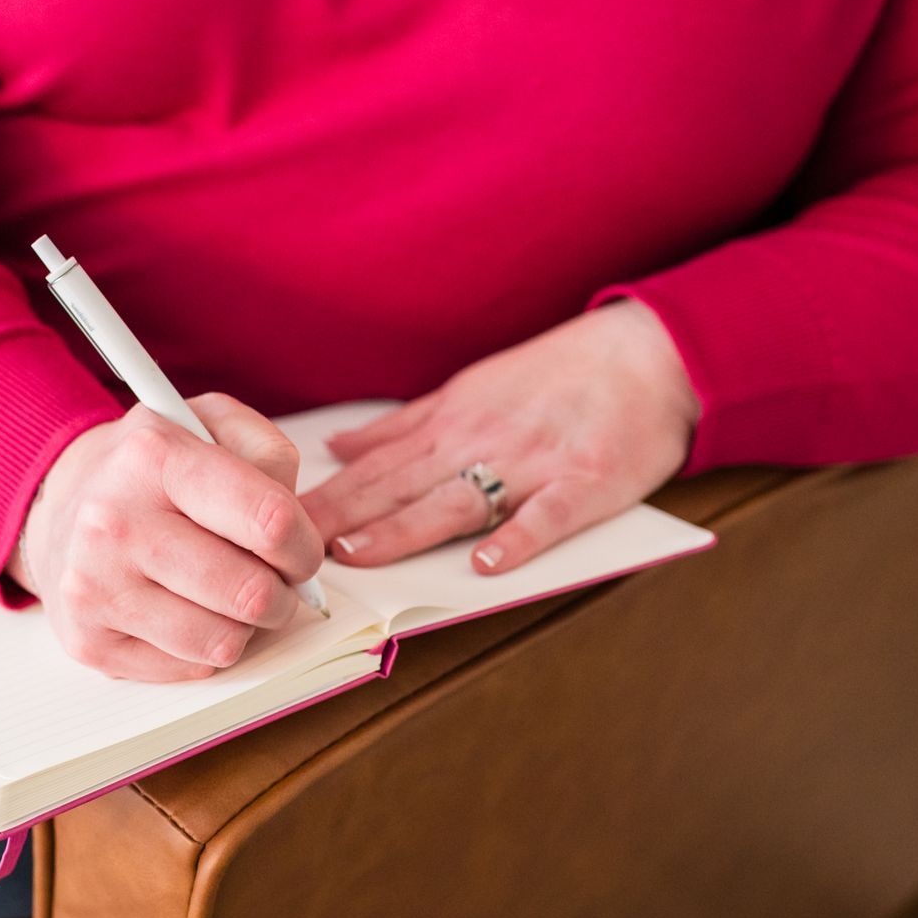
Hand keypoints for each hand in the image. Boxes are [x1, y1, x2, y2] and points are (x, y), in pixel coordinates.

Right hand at [9, 394, 325, 681]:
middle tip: (269, 580)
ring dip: (244, 626)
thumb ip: (268, 453)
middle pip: (252, 593)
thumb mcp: (209, 424)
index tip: (298, 552)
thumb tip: (298, 530)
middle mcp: (114, 522)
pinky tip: (185, 612)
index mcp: (153, 457)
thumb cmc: (150, 471)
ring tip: (225, 595)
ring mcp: (95, 586)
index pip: (269, 520)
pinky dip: (204, 647)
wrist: (61, 506)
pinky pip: (190, 669)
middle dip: (281, 594)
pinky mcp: (88, 641)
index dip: (304, 546)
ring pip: (224, 642)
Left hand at [301, 301, 699, 574]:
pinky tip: (483, 564)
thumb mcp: (468, 391)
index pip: (371, 469)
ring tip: (359, 557)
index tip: (269, 519)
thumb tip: (337, 448)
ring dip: (405, 529)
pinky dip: (516, 537)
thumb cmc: (557, 376)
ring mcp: (532, 463)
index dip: (323, 498)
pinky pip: (546, 515)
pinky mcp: (586, 481)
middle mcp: (479, 443)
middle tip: (286, 547)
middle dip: (341, 518)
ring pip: (456, 499)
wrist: (648, 354)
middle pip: (399, 486)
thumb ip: (402, 427)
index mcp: (449, 425)